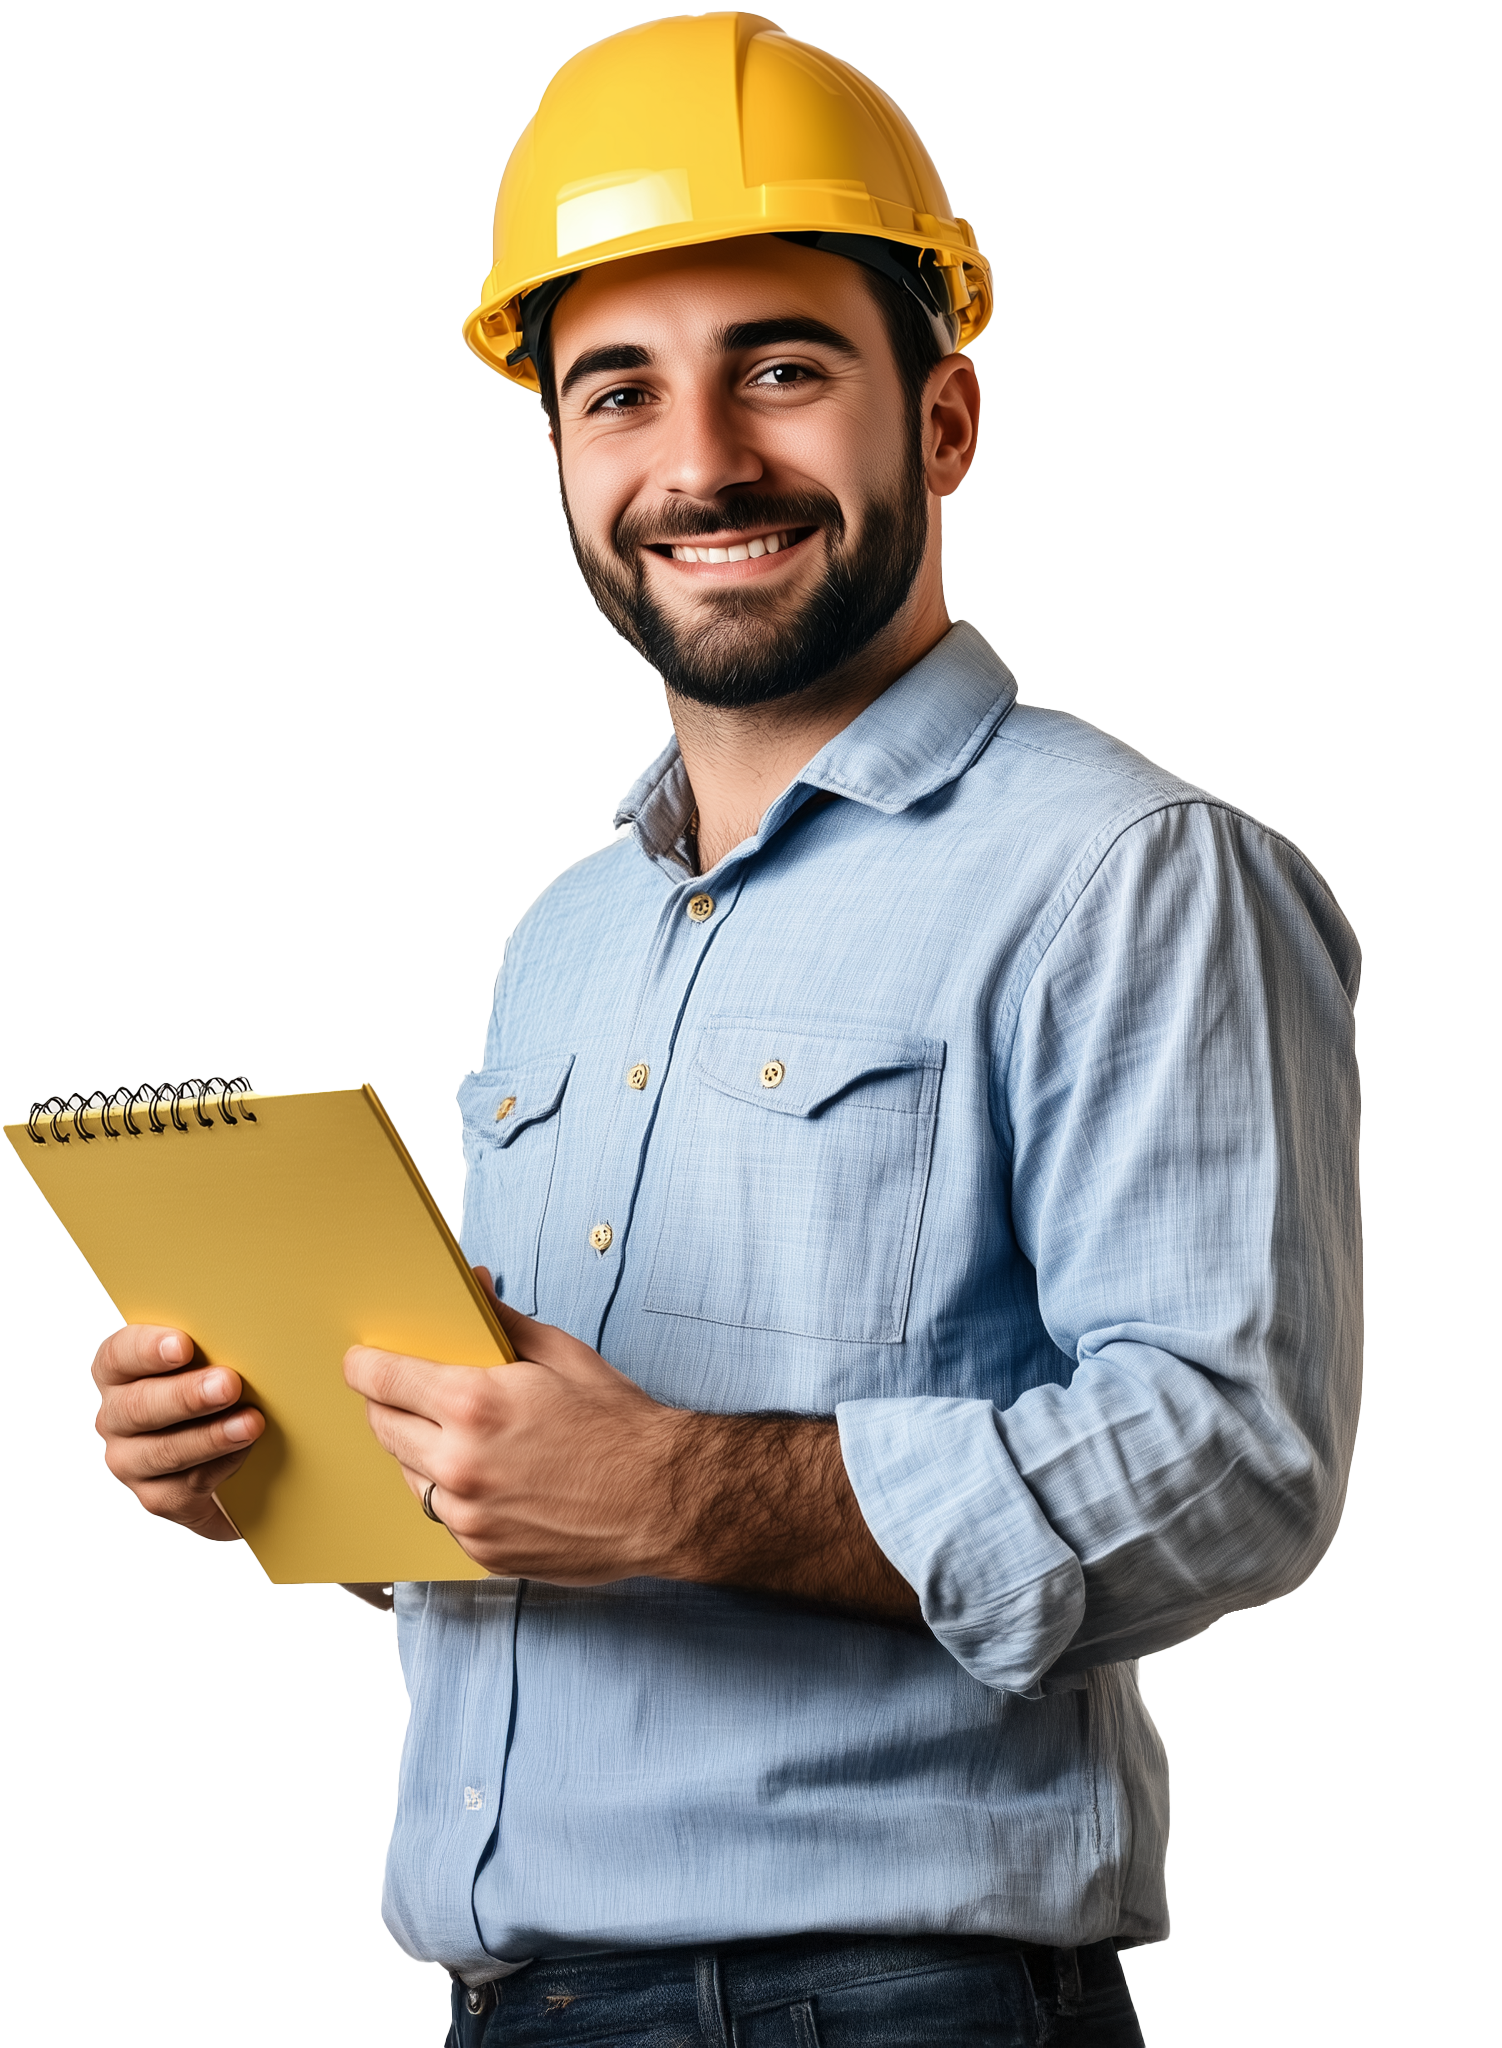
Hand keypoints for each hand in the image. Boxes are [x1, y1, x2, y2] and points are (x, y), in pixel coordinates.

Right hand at [91, 1324, 265, 1540]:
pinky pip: (182, 1488)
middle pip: (138, 1407)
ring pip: (161, 1452)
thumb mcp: (224, 1351)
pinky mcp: (157, 1496)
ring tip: (250, 1423)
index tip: (183, 1345)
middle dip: (187, 1395)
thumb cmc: (228, 1382)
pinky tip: (245, 1452)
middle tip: (229, 1384)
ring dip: (209, 1436)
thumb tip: (277, 1312)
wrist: (243, 1449)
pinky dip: (218, 1468)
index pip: (117, 1355)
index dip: (146, 1349)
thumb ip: (228, 1333)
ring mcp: (131, 1460)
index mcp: (122, 1372)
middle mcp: (117, 1416)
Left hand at [342, 1273, 678, 1581]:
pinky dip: (450, 1492)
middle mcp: (460, 1465)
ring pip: (408, 1474)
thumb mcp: (561, 1353)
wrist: (665, 1500)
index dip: (365, 1365)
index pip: (382, 1379)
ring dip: (416, 1450)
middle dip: (385, 1404)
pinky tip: (483, 1475)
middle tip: (400, 1391)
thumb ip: (502, 1322)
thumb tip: (471, 1286)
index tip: (359, 1361)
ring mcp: (468, 1516)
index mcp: (474, 1405)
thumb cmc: (619, 1424)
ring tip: (449, 1434)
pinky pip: (442, 1514)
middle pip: (382, 1427)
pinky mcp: (482, 1552)